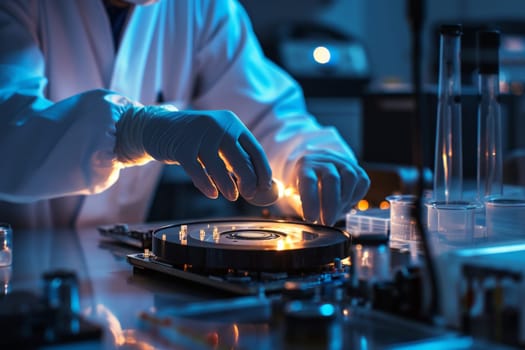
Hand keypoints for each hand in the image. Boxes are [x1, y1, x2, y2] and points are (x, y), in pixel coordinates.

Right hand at [115, 106, 276, 204]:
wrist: (157, 127)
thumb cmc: (194, 139)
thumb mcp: (217, 139)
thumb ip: (235, 155)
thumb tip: (258, 182)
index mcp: (232, 123)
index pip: (255, 149)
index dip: (263, 171)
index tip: (265, 187)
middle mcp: (218, 126)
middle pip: (240, 158)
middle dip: (248, 180)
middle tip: (249, 194)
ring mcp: (199, 135)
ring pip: (219, 167)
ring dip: (228, 186)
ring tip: (232, 197)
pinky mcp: (181, 147)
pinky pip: (198, 171)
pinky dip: (206, 185)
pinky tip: (212, 193)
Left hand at [293, 150, 369, 225]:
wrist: (314, 163)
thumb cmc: (301, 183)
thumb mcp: (292, 193)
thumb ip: (299, 206)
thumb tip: (311, 222)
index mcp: (305, 165)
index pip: (308, 180)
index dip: (310, 201)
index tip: (310, 219)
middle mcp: (324, 160)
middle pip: (332, 179)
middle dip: (331, 205)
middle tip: (327, 223)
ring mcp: (341, 162)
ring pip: (350, 177)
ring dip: (344, 200)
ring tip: (336, 213)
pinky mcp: (355, 167)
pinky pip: (362, 181)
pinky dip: (356, 196)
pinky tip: (346, 203)